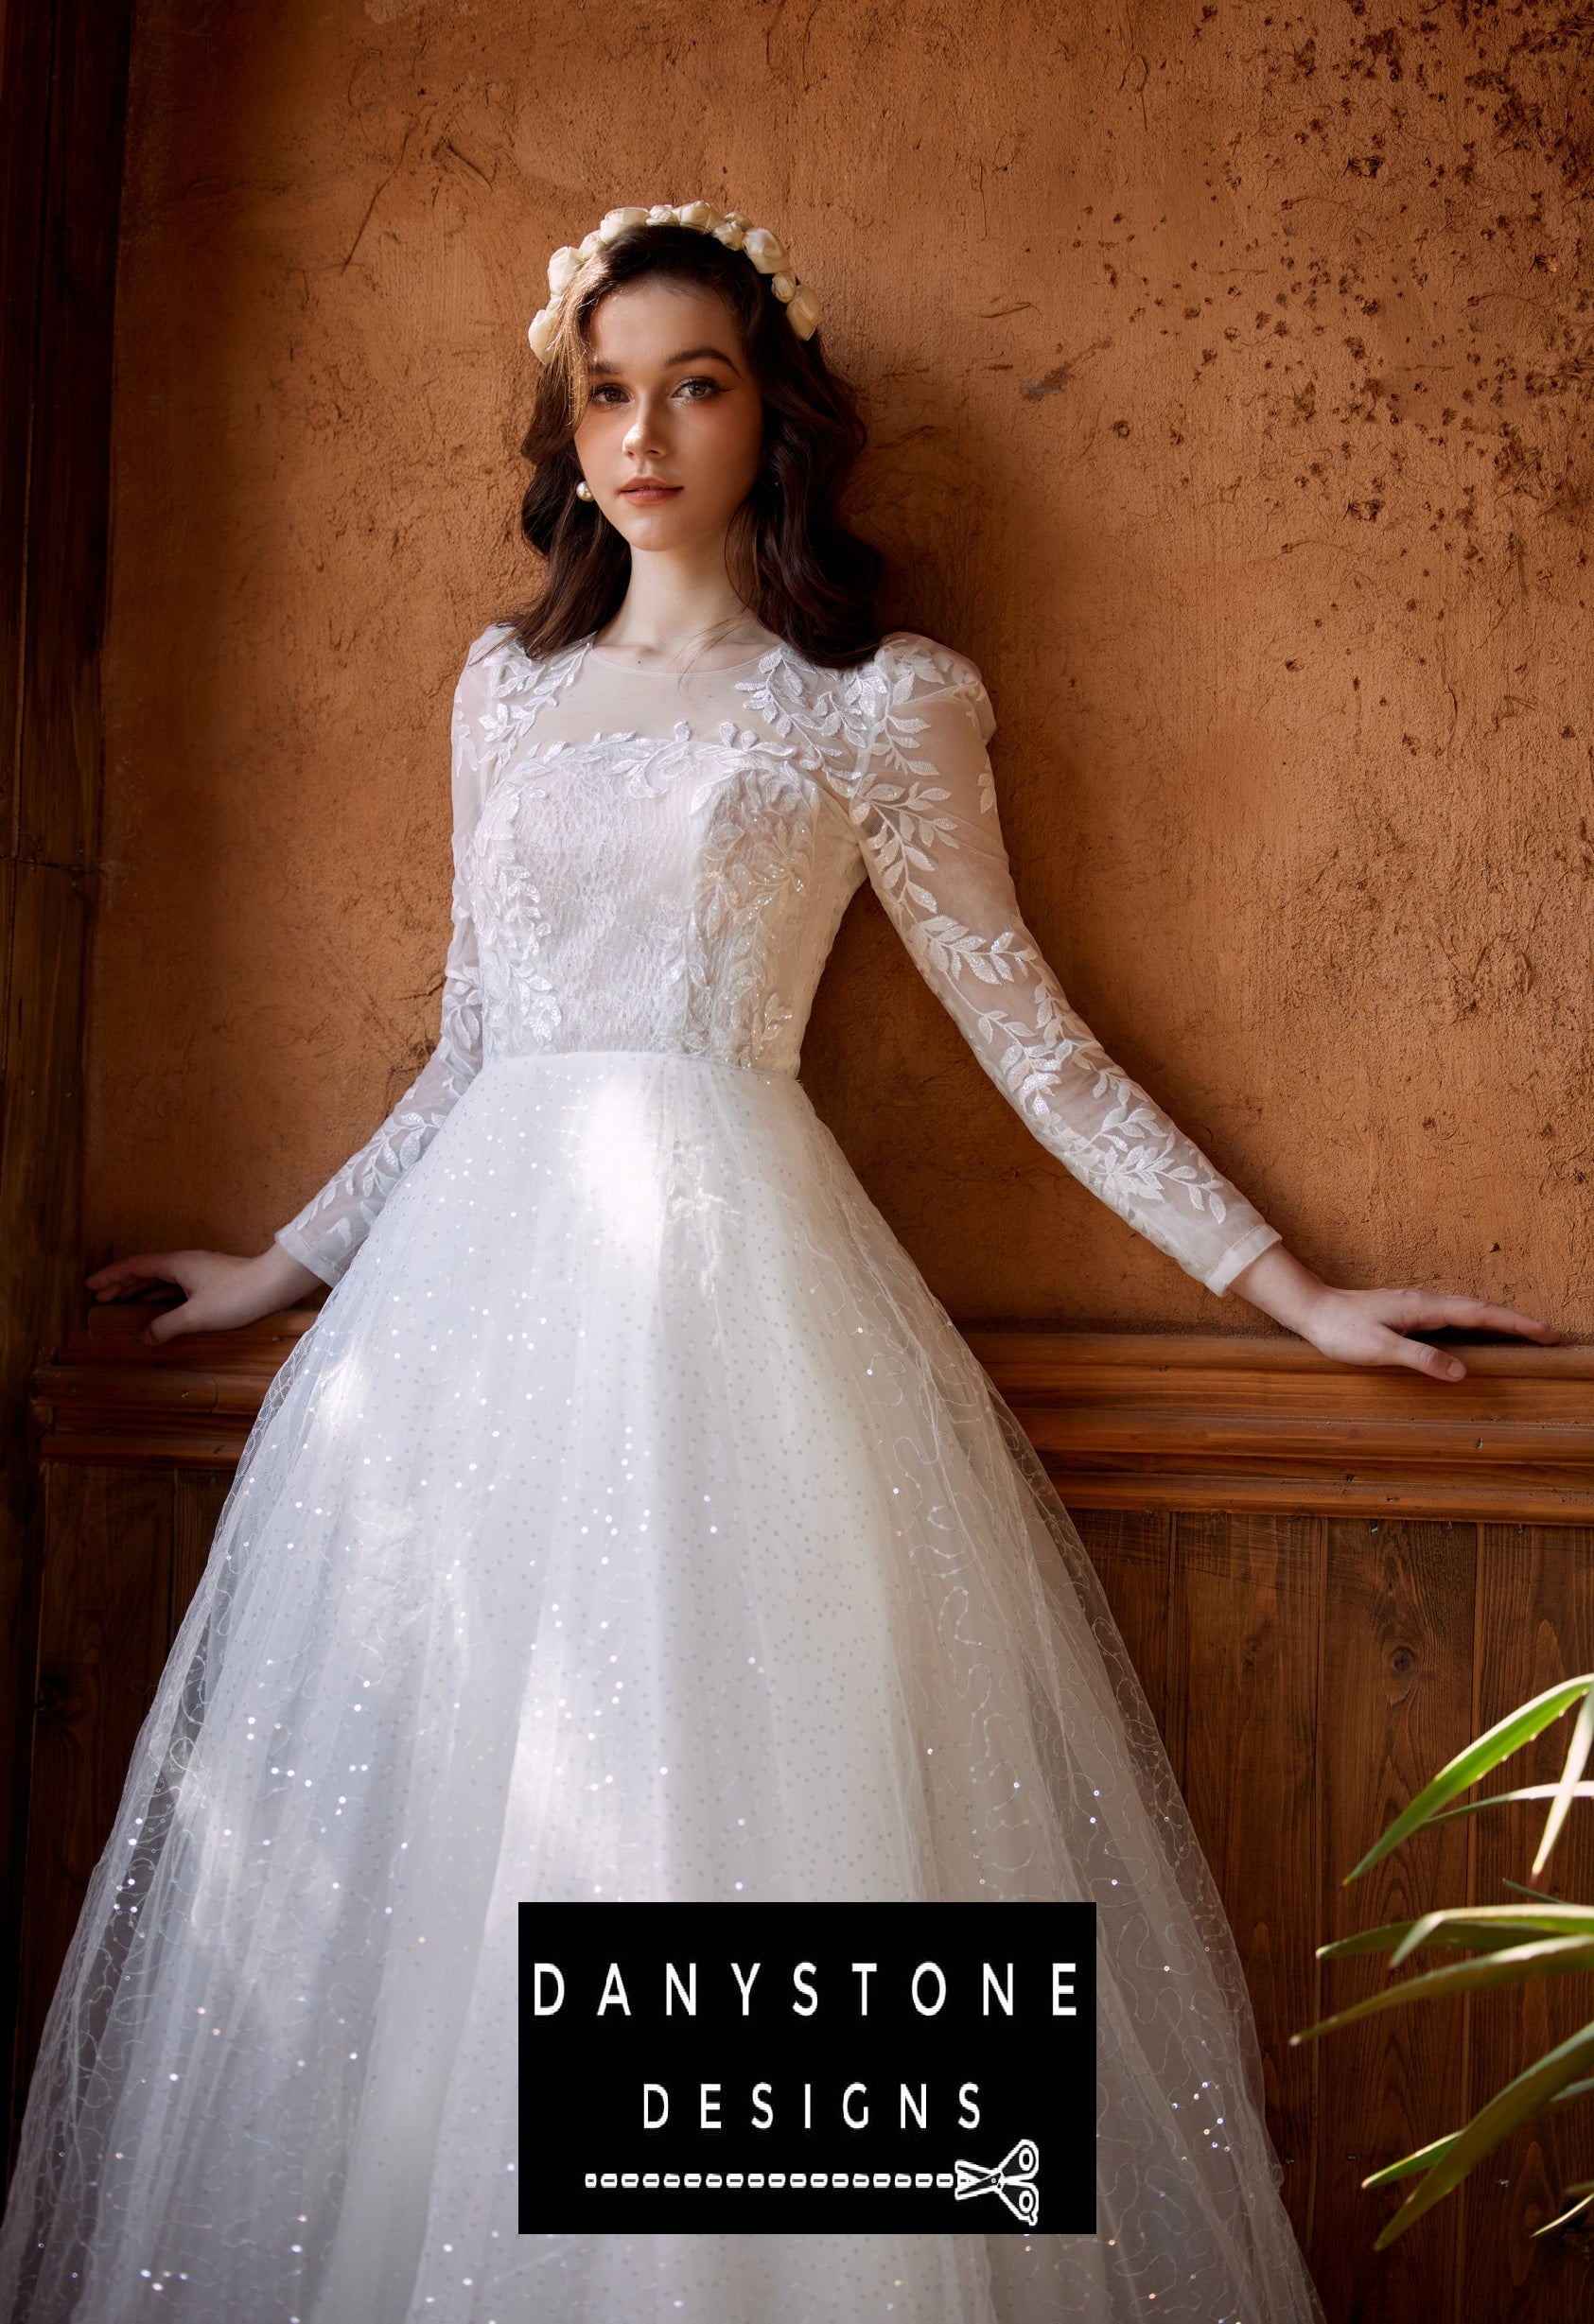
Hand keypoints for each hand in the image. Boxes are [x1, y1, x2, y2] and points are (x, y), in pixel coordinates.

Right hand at [85, 1245, 323, 1347]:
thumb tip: (144, 1336)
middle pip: (145, 1272)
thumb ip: (166, 1326)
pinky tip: (157, 1309)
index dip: (111, 1276)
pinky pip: (176, 1287)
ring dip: (140, 1291)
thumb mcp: (196, 1316)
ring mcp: (199, 1272)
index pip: (135, 1267)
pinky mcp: (211, 1282)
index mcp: (176, 1265)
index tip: (90, 1285)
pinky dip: (160, 1297)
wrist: (275, 1285)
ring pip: (161, 1280)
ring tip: (121, 1304)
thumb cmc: (237, 1296)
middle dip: (121, 1284)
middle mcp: (185, 1264)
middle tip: (99, 1299)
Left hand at [1228, 1243, 1559, 1381]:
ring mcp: (1418, 1306)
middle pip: (1482, 1310)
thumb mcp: (1380, 1350)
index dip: (1516, 1324)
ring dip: (1498, 1321)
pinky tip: (1476, 1332)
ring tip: (1524, 1333)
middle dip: (1517, 1322)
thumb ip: (1421, 1359)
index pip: (1481, 1315)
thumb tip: (1462, 1372)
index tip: (1546, 1333)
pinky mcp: (1408, 1313)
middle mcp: (1426, 1303)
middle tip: (1549, 1335)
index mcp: (1425, 1309)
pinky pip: (1452, 1317)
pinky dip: (1475, 1323)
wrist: (1311, 1309)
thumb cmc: (1341, 1330)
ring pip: (1468, 1312)